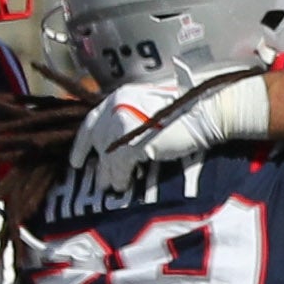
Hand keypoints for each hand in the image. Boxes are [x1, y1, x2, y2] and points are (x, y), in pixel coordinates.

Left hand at [70, 70, 267, 184]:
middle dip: (98, 163)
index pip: (92, 121)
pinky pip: (119, 166)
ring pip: (107, 155)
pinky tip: (123, 186)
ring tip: (112, 187)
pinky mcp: (134, 141)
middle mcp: (117, 106)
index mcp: (120, 96)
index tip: (77, 161)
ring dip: (109, 174)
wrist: (206, 112)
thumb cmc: (185, 112)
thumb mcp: (150, 109)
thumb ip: (131, 119)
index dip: (82, 143)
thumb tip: (117, 146)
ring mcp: (123, 123)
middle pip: (98, 140)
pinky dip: (120, 178)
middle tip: (98, 181)